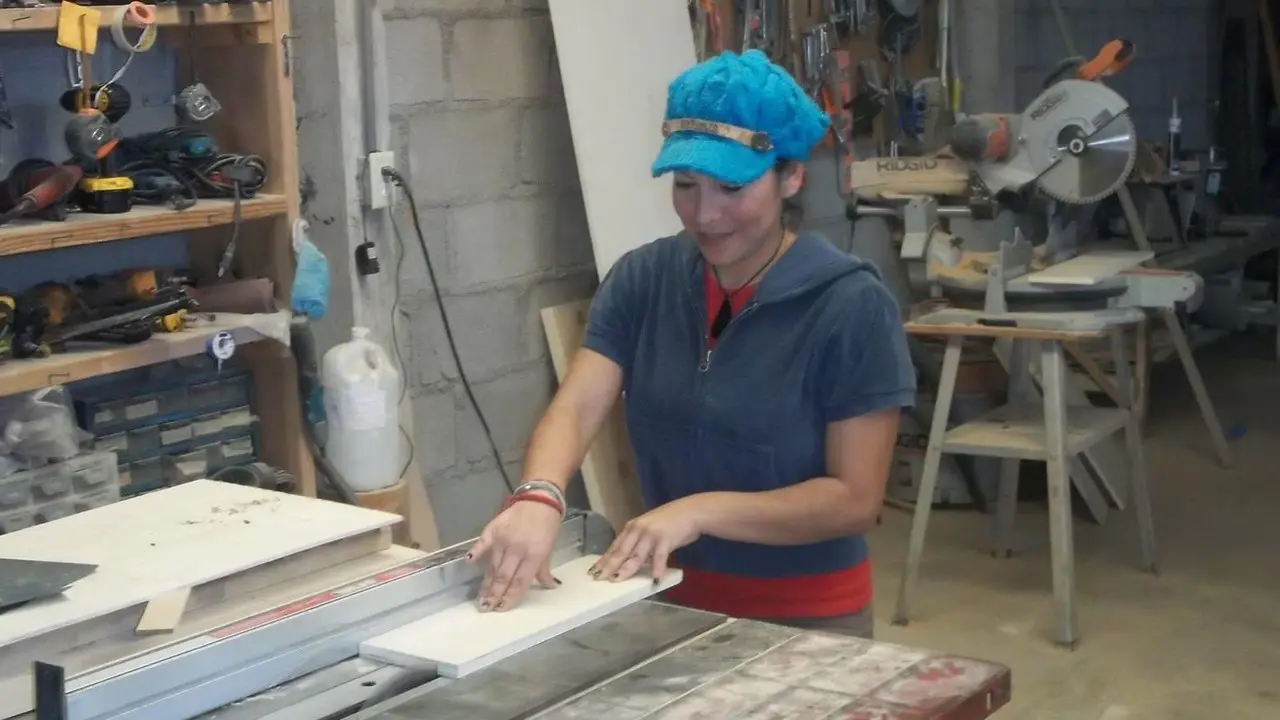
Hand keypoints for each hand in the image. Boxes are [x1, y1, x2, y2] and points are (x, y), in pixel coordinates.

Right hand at [466, 497, 562, 611]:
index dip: (510, 597)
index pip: (520, 581)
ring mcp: (503, 538)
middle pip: (503, 576)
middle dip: (494, 594)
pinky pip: (482, 543)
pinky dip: (476, 552)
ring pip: (493, 565)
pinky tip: (469, 563)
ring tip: (480, 597)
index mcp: (534, 555)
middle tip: (486, 608)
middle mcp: (517, 549)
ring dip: (486, 582)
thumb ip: (544, 570)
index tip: (501, 609)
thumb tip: (550, 587)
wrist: (539, 500)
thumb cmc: (547, 526)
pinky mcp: (493, 529)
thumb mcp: (549, 549)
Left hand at [591, 496, 706, 582]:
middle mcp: (638, 530)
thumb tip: (628, 560)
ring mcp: (651, 534)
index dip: (604, 560)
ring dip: (627, 569)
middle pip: (621, 552)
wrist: (692, 511)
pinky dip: (657, 569)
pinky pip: (660, 557)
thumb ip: (638, 542)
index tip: (594, 571)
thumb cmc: (671, 521)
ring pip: (636, 555)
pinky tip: (655, 580)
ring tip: (618, 579)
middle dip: (609, 566)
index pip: (615, 546)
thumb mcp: (649, 528)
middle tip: (599, 578)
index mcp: (632, 527)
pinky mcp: (665, 539)